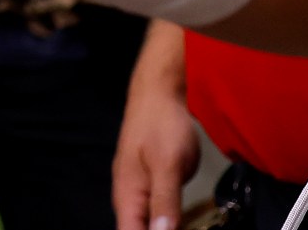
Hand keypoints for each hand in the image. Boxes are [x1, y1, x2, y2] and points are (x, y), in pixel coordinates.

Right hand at [112, 22, 197, 229]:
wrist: (159, 92)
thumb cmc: (160, 124)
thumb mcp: (167, 164)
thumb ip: (164, 200)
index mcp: (127, 194)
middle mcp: (128, 194)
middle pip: (135, 229)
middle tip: (180, 227)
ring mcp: (139, 188)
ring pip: (145, 223)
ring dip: (160, 229)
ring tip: (180, 226)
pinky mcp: (152, 182)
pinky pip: (155, 212)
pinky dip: (166, 223)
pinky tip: (178, 224)